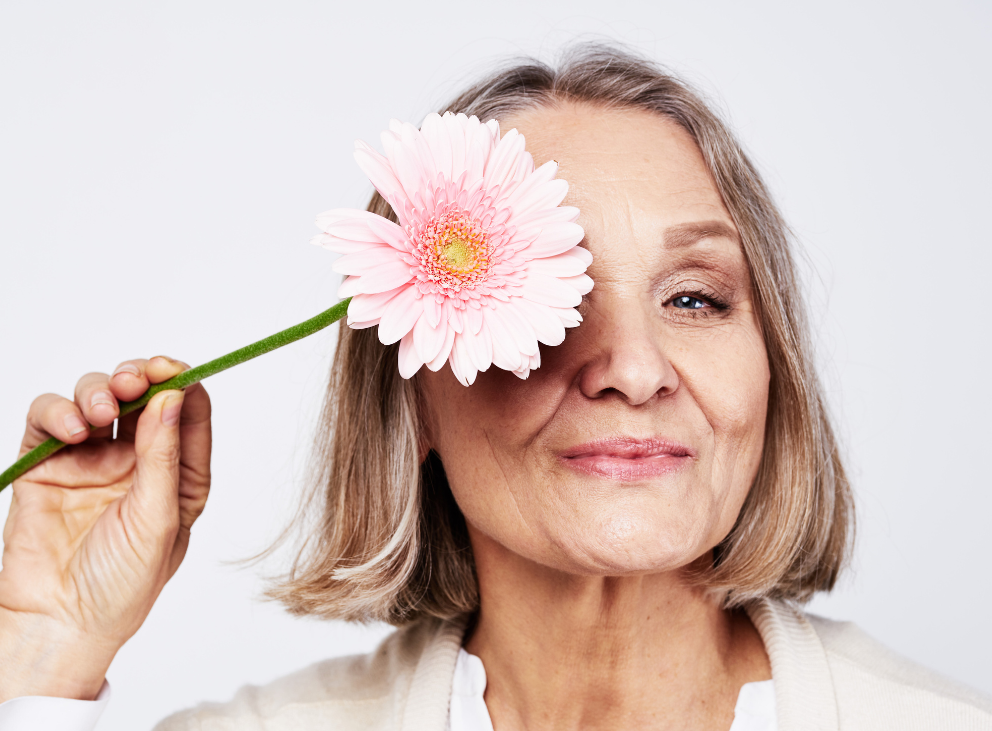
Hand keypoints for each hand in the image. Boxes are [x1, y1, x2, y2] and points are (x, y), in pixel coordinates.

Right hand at [0, 356, 211, 700]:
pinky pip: (49, 419)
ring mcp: (90, 460)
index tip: (172, 368)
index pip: (187, 413)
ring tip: (101, 413)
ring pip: (96, 397)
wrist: (58, 622)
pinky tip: (72, 430)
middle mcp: (137, 461)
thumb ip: (164, 457)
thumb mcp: (158, 520)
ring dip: (99, 391)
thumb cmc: (121, 585)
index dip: (181, 382)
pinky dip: (58, 411)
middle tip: (135, 380)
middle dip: (139, 377)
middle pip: (141, 395)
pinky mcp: (47, 464)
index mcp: (178, 474)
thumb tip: (173, 397)